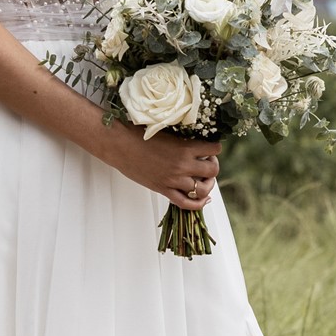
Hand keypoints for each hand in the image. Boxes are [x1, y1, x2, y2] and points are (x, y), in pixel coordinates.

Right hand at [102, 122, 220, 208]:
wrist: (120, 146)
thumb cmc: (139, 134)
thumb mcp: (167, 131)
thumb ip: (182, 139)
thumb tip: (196, 143)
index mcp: (185, 148)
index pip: (214, 149)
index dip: (215, 148)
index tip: (211, 148)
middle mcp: (182, 165)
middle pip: (213, 171)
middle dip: (213, 166)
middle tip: (207, 162)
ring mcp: (173, 180)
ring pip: (203, 189)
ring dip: (208, 184)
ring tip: (203, 179)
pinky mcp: (164, 190)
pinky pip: (187, 203)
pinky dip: (199, 203)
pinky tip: (203, 199)